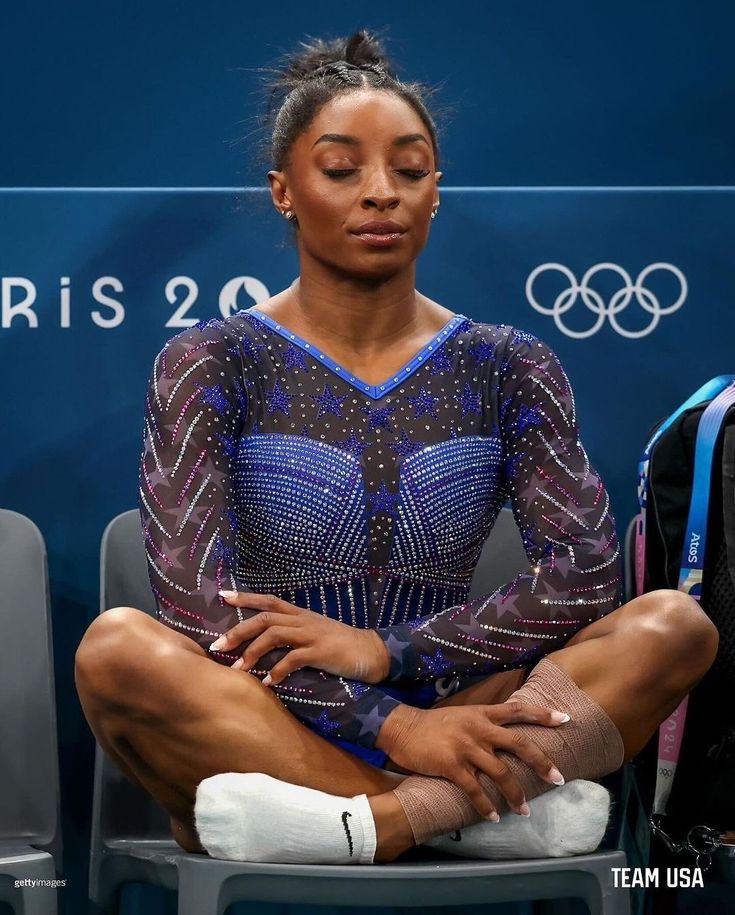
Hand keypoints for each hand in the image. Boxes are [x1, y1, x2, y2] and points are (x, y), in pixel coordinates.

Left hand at [209, 591, 390, 684]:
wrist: (370, 652)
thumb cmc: (339, 645)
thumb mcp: (314, 633)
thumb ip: (292, 634)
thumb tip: (265, 643)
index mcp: (300, 614)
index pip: (268, 600)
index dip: (245, 597)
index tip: (223, 595)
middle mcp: (303, 620)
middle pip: (265, 618)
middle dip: (238, 631)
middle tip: (217, 646)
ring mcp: (312, 634)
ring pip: (274, 635)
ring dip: (253, 652)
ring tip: (239, 669)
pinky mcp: (321, 651)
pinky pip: (293, 658)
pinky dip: (278, 670)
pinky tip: (268, 683)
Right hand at [376, 701, 568, 818]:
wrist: (402, 727)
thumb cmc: (433, 724)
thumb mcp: (462, 716)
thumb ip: (483, 723)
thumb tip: (505, 736)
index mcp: (482, 714)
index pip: (518, 710)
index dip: (542, 714)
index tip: (565, 719)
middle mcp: (479, 728)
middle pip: (519, 743)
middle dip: (541, 762)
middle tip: (558, 779)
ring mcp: (466, 746)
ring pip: (501, 772)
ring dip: (515, 795)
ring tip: (523, 811)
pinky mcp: (452, 764)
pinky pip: (475, 789)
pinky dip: (486, 806)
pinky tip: (493, 817)